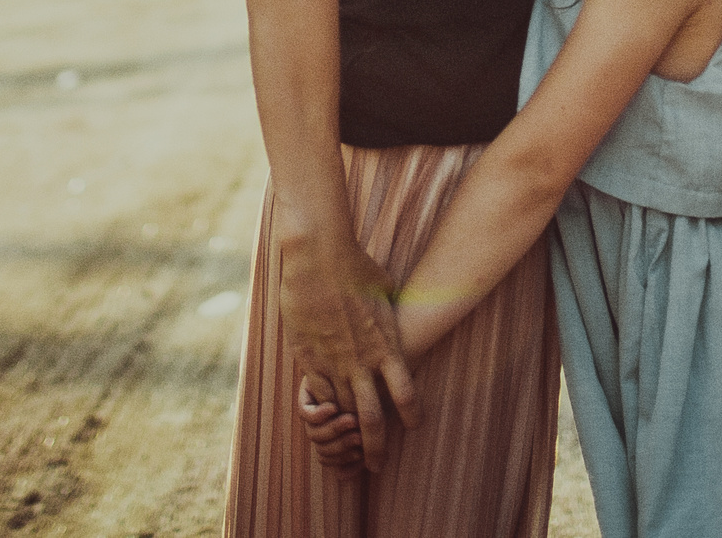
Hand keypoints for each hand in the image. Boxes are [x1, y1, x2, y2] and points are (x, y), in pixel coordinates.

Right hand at [277, 232, 417, 471]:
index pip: (405, 392)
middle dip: (375, 447)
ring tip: (349, 450)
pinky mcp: (308, 357)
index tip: (413, 426)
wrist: (319, 256)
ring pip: (344, 412)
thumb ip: (390, 309)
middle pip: (373, 417)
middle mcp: (361, 359)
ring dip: (348, 433)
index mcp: (386, 343)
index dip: (411, 414)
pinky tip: (327, 420)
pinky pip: (319, 395)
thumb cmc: (355, 265)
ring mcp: (333, 361)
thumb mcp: (384, 289)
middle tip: (376, 466)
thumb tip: (399, 308)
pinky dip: (324, 411)